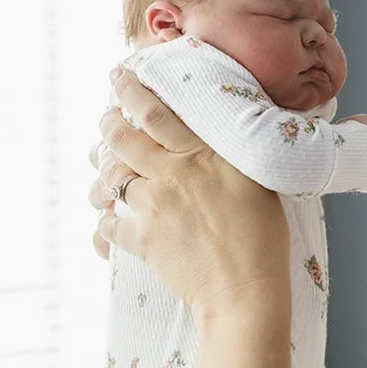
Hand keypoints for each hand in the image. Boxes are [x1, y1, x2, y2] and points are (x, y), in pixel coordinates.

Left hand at [90, 69, 291, 319]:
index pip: (156, 112)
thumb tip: (224, 137)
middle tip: (105, 115)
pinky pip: (110, 224)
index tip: (120, 76)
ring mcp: (154, 207)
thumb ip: (232, 158)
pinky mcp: (143, 241)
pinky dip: (104, 219)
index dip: (132, 90)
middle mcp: (173, 175)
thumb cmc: (264, 240)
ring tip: (102, 161)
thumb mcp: (259, 184)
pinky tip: (106, 217)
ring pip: (112, 175)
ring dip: (102, 167)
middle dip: (108, 121)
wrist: (246, 291)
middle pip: (123, 137)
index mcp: (203, 156)